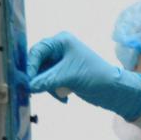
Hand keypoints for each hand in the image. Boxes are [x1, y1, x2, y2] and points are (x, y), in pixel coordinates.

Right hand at [26, 32, 140, 119]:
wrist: (113, 90)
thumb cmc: (94, 76)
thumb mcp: (68, 77)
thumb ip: (45, 80)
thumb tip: (27, 86)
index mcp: (61, 41)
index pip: (37, 51)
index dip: (30, 66)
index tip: (27, 82)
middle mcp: (60, 49)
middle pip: (38, 63)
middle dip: (38, 78)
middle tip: (34, 91)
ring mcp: (62, 62)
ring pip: (42, 75)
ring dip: (47, 87)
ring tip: (59, 95)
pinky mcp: (64, 74)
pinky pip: (49, 82)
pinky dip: (53, 90)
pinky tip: (64, 97)